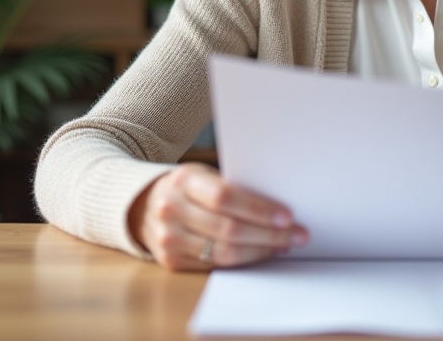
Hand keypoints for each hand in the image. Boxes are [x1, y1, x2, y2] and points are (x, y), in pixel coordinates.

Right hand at [127, 163, 308, 270]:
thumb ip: (233, 188)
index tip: (287, 216)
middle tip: (297, 235)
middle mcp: (171, 210)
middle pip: (229, 229)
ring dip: (260, 251)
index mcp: (183, 180)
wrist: (145, 206)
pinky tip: (260, 253)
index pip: (225, 197)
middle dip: (269, 235)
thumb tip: (279, 209)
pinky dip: (243, 262)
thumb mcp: (203, 175)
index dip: (258, 209)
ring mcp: (168, 239)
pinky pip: (215, 266)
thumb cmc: (188, 188)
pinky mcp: (171, 262)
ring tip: (284, 246)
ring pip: (224, 253)